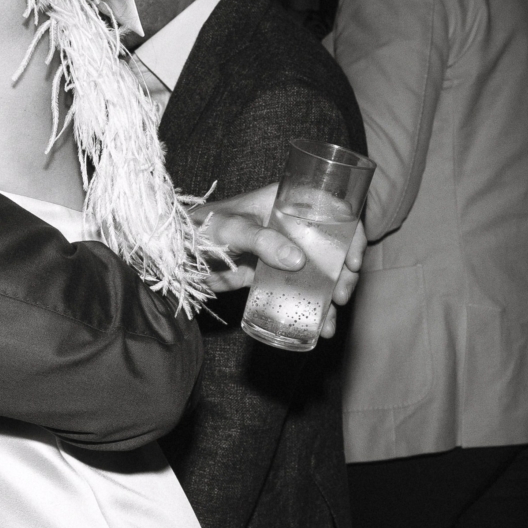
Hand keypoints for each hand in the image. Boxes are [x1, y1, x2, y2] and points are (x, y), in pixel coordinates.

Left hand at [193, 182, 367, 337]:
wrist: (174, 255)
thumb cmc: (199, 229)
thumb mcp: (230, 229)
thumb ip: (260, 240)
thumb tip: (298, 260)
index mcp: (285, 201)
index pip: (332, 210)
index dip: (351, 233)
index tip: (353, 260)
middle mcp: (290, 224)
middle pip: (333, 245)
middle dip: (345, 272)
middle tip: (341, 295)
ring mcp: (283, 250)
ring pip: (321, 271)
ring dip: (333, 295)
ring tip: (331, 319)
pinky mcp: (271, 274)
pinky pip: (299, 290)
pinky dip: (313, 308)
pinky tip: (320, 327)